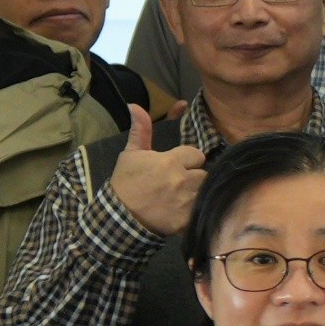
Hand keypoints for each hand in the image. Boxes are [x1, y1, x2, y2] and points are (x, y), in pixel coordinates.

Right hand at [104, 104, 208, 235]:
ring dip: (197, 192)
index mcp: (170, 162)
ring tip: (182, 196)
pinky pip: (201, 210)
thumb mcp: (131, 154)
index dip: (188, 159)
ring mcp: (186, 201)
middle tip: (180, 182)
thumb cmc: (125, 182)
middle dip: (195, 176)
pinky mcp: (187, 220)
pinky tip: (182, 210)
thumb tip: (135, 105)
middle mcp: (182, 180)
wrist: (119, 216)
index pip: (197, 154)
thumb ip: (141, 130)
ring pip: (205, 191)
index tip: (177, 165)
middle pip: (205, 173)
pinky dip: (195, 210)